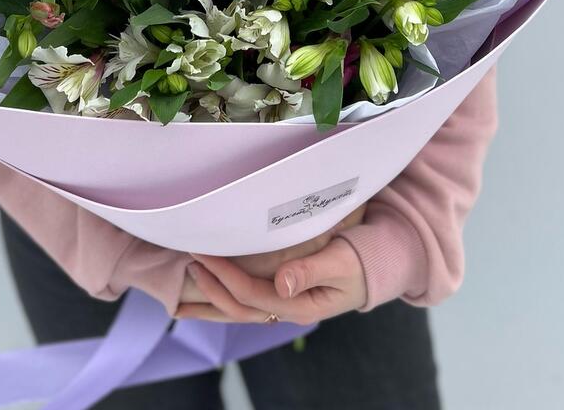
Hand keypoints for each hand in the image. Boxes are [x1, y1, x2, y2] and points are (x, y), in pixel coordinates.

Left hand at [176, 207, 367, 323]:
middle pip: (238, 308)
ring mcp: (285, 306)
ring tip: (185, 283)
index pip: (251, 294)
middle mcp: (287, 310)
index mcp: (299, 305)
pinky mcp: (284, 296)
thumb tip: (281, 282)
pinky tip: (207, 289)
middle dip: (210, 287)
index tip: (202, 253)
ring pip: (239, 310)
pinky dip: (224, 297)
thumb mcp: (341, 262)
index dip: (223, 275)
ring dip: (211, 298)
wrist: (378, 268)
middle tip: (188, 259)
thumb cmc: (361, 261)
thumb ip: (311, 270)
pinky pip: (247, 301)